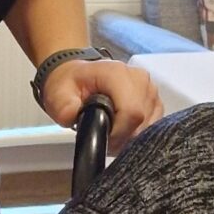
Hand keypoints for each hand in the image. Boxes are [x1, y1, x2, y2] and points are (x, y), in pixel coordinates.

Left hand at [38, 56, 163, 151]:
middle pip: (141, 120)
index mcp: (117, 73)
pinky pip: (153, 124)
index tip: (103, 140)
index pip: (131, 111)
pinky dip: (138, 132)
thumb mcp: (58, 96)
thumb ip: (66, 109)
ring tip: (111, 133)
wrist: (79, 76)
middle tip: (104, 139)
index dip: (118, 133)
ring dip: (130, 136)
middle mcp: (139, 78)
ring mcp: (150, 89)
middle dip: (123, 137)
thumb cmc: (70, 86)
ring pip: (149, 125)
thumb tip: (76, 119)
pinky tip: (122, 130)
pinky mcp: (155, 100)